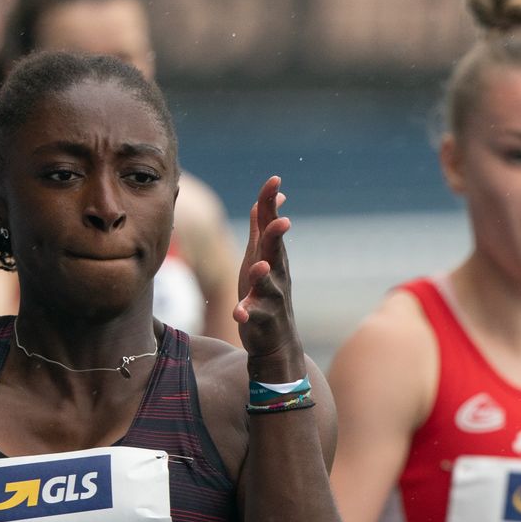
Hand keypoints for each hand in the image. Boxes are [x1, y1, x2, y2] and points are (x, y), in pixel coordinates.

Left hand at [233, 176, 300, 377]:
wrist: (276, 342)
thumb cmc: (265, 295)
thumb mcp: (260, 258)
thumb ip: (261, 230)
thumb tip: (264, 202)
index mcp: (271, 257)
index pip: (271, 225)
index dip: (271, 203)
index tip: (275, 179)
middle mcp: (275, 275)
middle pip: (276, 251)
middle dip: (276, 236)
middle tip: (281, 221)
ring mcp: (270, 298)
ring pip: (268, 285)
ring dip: (264, 275)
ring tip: (260, 266)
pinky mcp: (261, 321)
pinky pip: (254, 317)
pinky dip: (247, 314)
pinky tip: (239, 313)